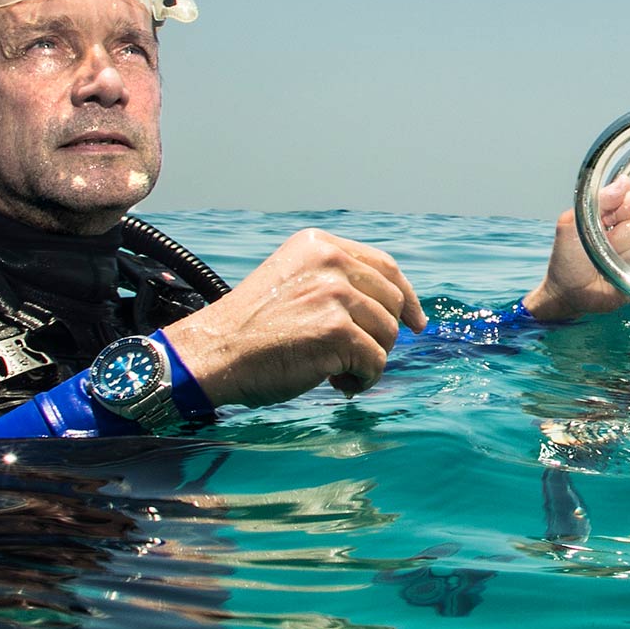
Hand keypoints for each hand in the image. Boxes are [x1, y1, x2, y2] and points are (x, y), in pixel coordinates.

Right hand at [163, 229, 427, 406]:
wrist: (214, 352)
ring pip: (387, 336)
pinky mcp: (337, 331)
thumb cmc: (250, 328)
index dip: (406, 297)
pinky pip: (375, 363)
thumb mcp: (293, 282)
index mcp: (319, 244)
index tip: (416, 323)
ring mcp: (335, 294)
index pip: (385, 266)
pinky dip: (361, 381)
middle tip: (351, 359)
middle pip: (392, 302)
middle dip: (380, 337)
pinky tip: (335, 384)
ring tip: (334, 372)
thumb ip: (335, 282)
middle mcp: (330, 261)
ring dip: (367, 362)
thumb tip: (393, 309)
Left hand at [521, 175, 629, 320]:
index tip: (608, 218)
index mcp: (614, 213)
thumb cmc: (567, 258)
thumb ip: (597, 200)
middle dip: (619, 236)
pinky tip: (618, 274)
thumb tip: (623, 182)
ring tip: (606, 262)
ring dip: (622, 255)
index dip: (627, 205)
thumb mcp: (572, 223)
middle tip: (601, 245)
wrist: (567, 292)